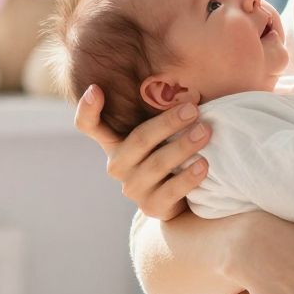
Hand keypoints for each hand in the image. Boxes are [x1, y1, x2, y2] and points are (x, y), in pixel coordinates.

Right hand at [74, 85, 210, 220]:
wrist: (181, 198)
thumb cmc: (169, 151)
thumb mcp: (159, 132)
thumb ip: (157, 111)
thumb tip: (182, 86)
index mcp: (114, 141)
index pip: (89, 125)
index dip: (87, 109)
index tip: (95, 89)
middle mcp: (118, 164)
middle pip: (138, 140)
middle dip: (167, 123)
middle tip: (192, 109)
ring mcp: (133, 188)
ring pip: (157, 164)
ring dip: (183, 146)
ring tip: (206, 132)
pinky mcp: (151, 207)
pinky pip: (170, 191)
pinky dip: (188, 177)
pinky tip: (203, 165)